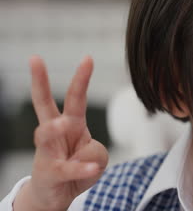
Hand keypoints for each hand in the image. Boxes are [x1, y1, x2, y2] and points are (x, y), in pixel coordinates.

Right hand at [14, 56, 108, 210]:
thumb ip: (96, 150)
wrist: (57, 196)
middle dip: (40, 82)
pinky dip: (81, 168)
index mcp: (71, 124)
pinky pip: (67, 168)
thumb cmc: (78, 168)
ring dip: (55, 127)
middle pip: (44, 105)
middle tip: (35, 59)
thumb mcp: (97, 156)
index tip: (87, 57)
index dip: (81, 78)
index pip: (75, 97)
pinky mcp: (50, 173)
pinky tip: (93, 168)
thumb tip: (85, 157)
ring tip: (67, 123)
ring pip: (45, 134)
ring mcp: (47, 153)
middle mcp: (54, 134)